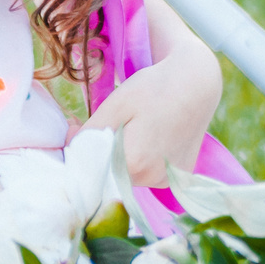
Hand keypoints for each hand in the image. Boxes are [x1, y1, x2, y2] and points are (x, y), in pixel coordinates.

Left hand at [80, 44, 223, 186]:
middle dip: (99, 154)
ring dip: (119, 158)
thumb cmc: (153, 88)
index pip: (90, 169)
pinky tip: (147, 138)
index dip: (80, 150)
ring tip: (131, 128)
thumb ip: (89, 133)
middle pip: (109, 175)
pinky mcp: (178, 177)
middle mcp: (153, 179)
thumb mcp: (115, 105)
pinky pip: (146, 174)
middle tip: (105, 123)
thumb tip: (68, 149)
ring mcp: (168, 180)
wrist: (196, 83)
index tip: (76, 128)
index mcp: (134, 163)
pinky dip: (139, 160)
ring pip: (127, 176)